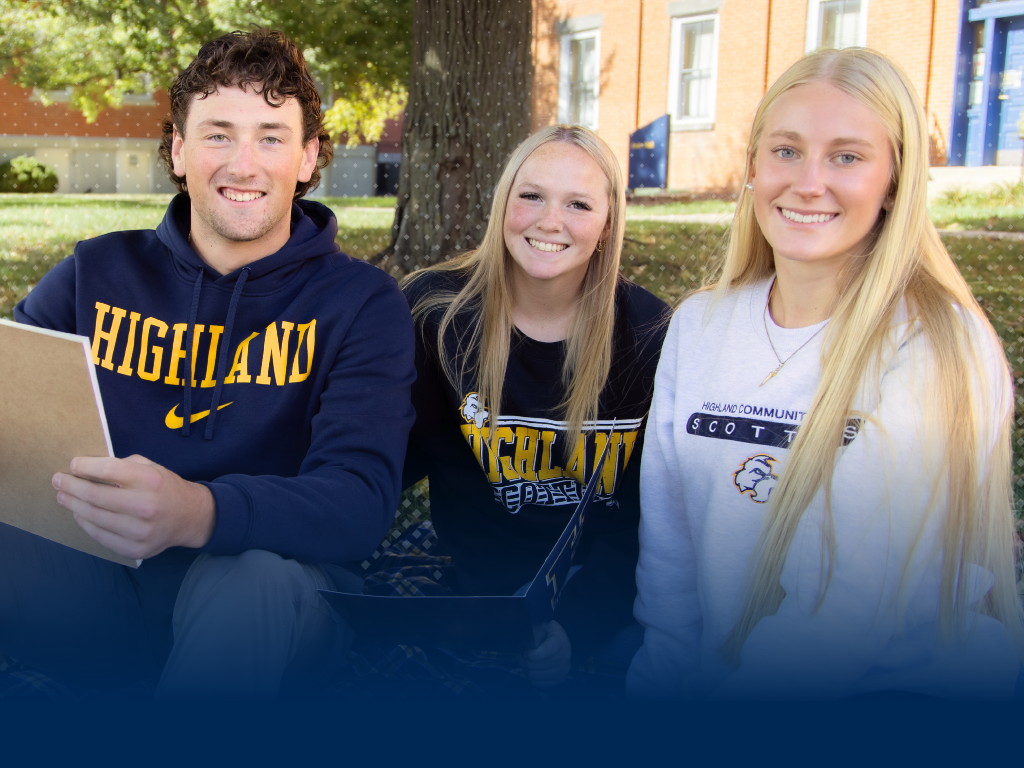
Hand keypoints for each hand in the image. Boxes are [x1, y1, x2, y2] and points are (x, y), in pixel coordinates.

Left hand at [53, 454, 215, 559]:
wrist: (190, 517)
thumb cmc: (165, 487)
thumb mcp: (151, 467)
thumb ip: (123, 466)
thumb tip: (88, 469)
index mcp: (150, 480)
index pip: (107, 470)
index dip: (84, 466)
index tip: (73, 465)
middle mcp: (145, 506)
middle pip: (94, 495)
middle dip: (71, 486)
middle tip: (58, 480)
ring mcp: (140, 531)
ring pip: (93, 517)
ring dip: (73, 505)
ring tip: (63, 497)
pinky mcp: (136, 549)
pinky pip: (100, 536)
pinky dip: (86, 524)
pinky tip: (80, 515)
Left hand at [523, 621, 570, 688]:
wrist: (564, 643)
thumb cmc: (549, 633)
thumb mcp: (543, 625)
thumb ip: (533, 630)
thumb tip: (522, 642)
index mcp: (560, 641)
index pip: (547, 650)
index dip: (533, 654)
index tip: (526, 652)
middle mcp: (564, 657)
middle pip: (537, 665)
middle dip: (524, 661)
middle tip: (521, 655)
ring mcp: (562, 670)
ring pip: (535, 675)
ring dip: (526, 669)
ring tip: (526, 662)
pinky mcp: (560, 680)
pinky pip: (538, 684)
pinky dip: (532, 678)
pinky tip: (533, 670)